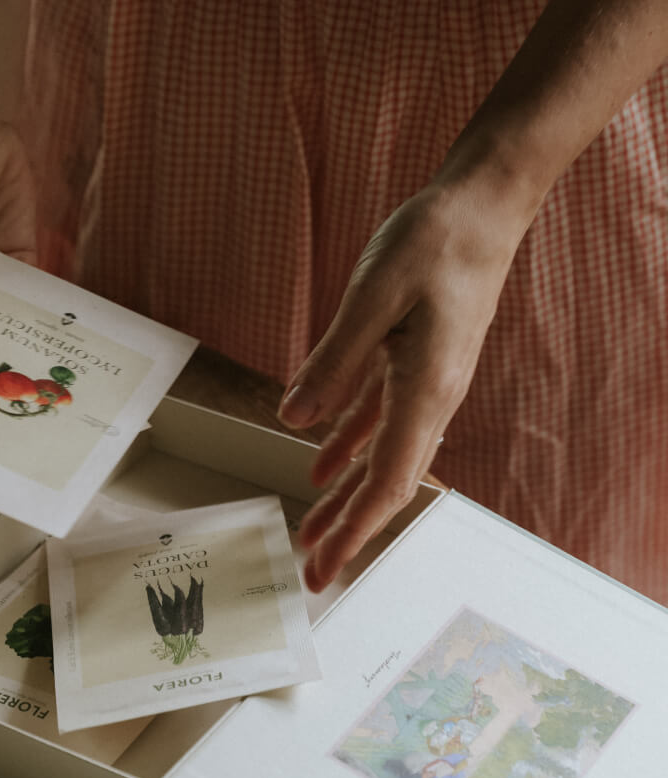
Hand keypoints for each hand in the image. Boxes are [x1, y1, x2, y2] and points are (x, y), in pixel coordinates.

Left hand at [279, 179, 526, 590]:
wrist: (482, 206)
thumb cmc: (435, 241)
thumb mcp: (372, 295)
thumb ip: (334, 362)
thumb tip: (295, 420)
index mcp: (426, 388)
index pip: (387, 480)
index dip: (354, 528)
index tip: (328, 566)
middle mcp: (431, 397)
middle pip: (384, 481)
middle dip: (348, 529)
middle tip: (314, 571)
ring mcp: (425, 381)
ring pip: (380, 455)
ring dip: (345, 495)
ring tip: (312, 529)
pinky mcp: (414, 361)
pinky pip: (377, 419)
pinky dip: (347, 445)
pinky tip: (321, 462)